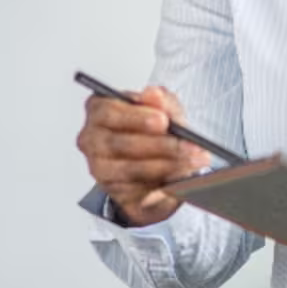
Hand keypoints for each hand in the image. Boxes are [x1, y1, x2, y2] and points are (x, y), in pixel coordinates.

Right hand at [75, 86, 210, 226]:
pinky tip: (181, 181)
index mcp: (99, 111)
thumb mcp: (165, 107)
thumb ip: (161, 100)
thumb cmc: (156, 126)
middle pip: (119, 144)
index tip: (163, 121)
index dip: (136, 117)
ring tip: (194, 161)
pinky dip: (163, 187)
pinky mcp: (115, 192)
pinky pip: (138, 192)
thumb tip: (154, 94)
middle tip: (189, 145)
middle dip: (159, 145)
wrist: (159, 157)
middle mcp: (92, 140)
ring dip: (167, 166)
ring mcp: (100, 169)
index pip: (108, 112)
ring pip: (130, 170)